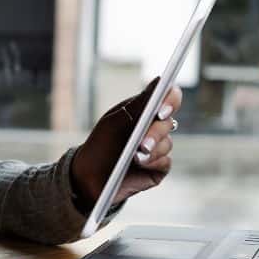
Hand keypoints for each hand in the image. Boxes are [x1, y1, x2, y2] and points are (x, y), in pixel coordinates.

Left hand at [70, 78, 183, 210]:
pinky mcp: (158, 167)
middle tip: (142, 143)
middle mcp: (153, 128)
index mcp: (143, 112)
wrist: (88, 178)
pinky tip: (140, 165)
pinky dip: (153, 162)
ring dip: (152, 149)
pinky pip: (165, 161)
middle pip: (168, 122)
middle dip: (154, 132)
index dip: (170, 100)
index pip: (167, 98)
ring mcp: (157, 148)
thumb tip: (159, 80)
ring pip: (167, 143)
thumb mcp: (115, 122)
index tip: (160, 111)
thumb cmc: (100, 145)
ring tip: (135, 157)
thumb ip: (139, 104)